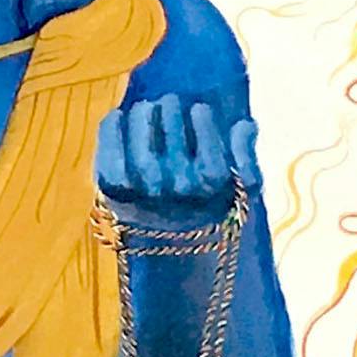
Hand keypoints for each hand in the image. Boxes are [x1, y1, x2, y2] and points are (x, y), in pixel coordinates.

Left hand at [97, 94, 258, 225]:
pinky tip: (119, 117)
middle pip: (170, 120)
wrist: (171, 253)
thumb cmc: (209, 211)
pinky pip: (109, 144)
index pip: (201, 121)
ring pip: (141, 126)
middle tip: (169, 103)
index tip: (198, 112)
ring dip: (143, 112)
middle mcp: (177, 182)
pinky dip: (111, 127)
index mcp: (210, 179)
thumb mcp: (241, 191)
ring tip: (147, 109)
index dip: (200, 115)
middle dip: (171, 108)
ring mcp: (142, 186)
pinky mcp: (112, 189)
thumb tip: (245, 125)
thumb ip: (247, 156)